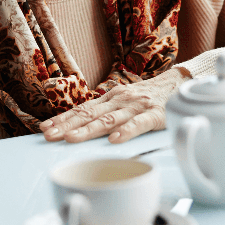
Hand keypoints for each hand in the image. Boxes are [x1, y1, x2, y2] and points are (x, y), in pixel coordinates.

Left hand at [41, 68, 186, 143]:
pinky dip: (126, 131)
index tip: (44, 129)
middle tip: (48, 136)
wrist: (180, 83)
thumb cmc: (149, 97)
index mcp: (111, 97)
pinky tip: (114, 140)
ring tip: (71, 139)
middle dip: (66, 125)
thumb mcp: (125, 101)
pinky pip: (139, 124)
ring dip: (88, 130)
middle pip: (89, 114)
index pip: (82, 109)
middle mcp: (120, 99)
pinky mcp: (155, 115)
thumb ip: (106, 112)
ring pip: (109, 119)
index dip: (62, 119)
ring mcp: (137, 106)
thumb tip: (80, 126)